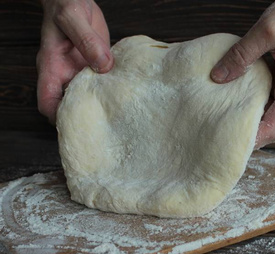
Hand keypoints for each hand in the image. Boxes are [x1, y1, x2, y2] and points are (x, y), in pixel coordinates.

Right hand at [37, 0, 113, 122]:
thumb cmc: (66, 5)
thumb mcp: (72, 18)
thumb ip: (87, 41)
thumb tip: (104, 65)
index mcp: (51, 67)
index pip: (47, 102)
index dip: (58, 116)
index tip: (78, 121)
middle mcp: (65, 74)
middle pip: (70, 106)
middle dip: (85, 116)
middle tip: (106, 121)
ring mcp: (81, 72)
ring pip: (89, 96)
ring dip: (102, 103)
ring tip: (120, 109)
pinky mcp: (96, 67)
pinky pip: (103, 82)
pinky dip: (113, 87)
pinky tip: (126, 90)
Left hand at [210, 0, 274, 147]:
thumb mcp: (268, 30)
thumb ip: (242, 55)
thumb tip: (218, 77)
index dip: (255, 139)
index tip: (233, 145)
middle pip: (272, 124)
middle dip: (249, 132)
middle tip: (222, 134)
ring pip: (270, 112)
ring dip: (250, 116)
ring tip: (224, 119)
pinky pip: (270, 97)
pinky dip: (253, 100)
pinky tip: (235, 97)